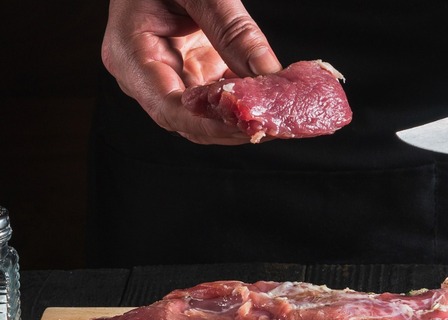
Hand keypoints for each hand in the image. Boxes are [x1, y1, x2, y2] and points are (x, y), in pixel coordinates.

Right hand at [102, 0, 281, 144]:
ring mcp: (173, 73)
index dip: (208, 124)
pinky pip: (223, 97)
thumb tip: (267, 72)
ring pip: (210, 115)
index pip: (167, 108)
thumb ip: (231, 29)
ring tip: (280, 114)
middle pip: (190, 120)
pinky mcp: (196, 69)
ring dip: (245, 116)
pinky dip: (249, 98)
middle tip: (274, 125)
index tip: (245, 126)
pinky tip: (274, 96)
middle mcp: (148, 73)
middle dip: (233, 126)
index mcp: (131, 53)